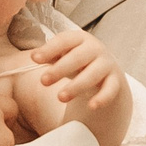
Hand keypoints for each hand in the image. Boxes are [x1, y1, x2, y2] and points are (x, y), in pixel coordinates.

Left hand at [32, 29, 131, 145]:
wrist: (107, 75)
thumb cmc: (77, 63)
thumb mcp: (62, 56)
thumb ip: (48, 56)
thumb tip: (29, 57)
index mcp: (79, 39)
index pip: (65, 40)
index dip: (50, 49)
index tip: (34, 59)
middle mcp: (95, 49)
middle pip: (78, 57)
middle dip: (60, 68)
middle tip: (43, 81)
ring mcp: (107, 65)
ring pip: (93, 74)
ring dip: (77, 85)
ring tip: (61, 97)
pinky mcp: (116, 83)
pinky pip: (110, 90)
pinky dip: (102, 98)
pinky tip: (91, 107)